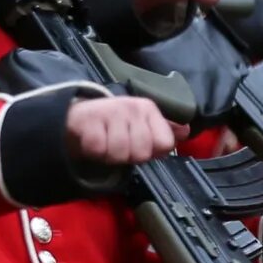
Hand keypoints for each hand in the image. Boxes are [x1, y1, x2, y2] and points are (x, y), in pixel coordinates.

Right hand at [65, 95, 179, 167]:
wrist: (76, 115)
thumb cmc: (112, 124)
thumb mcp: (141, 124)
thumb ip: (163, 130)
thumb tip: (186, 132)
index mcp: (148, 109)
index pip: (164, 143)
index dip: (151, 151)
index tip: (138, 143)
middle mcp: (131, 107)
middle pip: (141, 152)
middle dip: (128, 156)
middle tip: (118, 144)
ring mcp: (109, 112)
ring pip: (119, 153)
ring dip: (109, 156)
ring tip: (105, 144)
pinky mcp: (88, 120)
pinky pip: (98, 150)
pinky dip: (93, 152)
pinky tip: (92, 142)